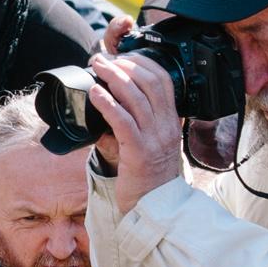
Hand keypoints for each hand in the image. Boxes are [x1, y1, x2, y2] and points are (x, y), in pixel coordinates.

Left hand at [85, 45, 182, 202]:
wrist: (154, 209)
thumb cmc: (148, 178)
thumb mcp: (152, 145)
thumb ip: (142, 124)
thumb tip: (115, 105)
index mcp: (172, 122)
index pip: (165, 81)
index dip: (144, 63)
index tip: (123, 56)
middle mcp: (167, 127)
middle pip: (151, 83)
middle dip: (125, 65)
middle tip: (103, 58)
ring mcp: (154, 139)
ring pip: (137, 98)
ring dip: (113, 77)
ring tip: (97, 66)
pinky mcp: (139, 153)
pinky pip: (123, 121)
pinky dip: (108, 103)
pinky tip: (95, 93)